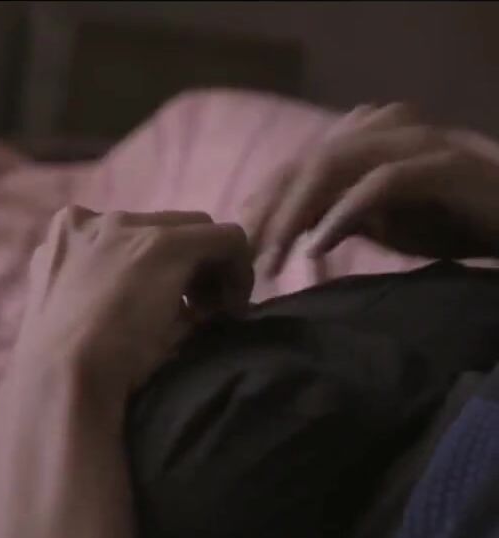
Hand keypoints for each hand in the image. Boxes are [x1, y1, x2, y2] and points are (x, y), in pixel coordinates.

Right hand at [10, 207, 252, 398]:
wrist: (63, 377)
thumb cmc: (66, 363)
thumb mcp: (81, 314)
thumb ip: (110, 291)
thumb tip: (173, 302)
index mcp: (64, 236)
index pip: (129, 239)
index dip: (157, 273)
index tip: (170, 308)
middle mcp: (93, 220)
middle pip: (163, 230)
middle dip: (185, 268)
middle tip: (196, 314)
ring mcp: (130, 228)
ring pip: (196, 231)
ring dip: (209, 270)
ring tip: (210, 316)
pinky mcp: (167, 243)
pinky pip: (228, 239)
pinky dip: (238, 271)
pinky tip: (231, 310)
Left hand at [244, 103, 498, 274]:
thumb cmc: (448, 221)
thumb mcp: (378, 223)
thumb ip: (334, 215)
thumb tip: (284, 226)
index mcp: (365, 137)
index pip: (298, 164)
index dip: (264, 203)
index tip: (242, 246)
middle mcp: (384, 129)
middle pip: (306, 163)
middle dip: (271, 212)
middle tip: (251, 258)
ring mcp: (413, 141)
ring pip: (332, 165)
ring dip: (296, 214)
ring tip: (276, 257)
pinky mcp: (441, 164)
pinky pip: (379, 183)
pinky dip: (343, 214)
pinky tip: (320, 247)